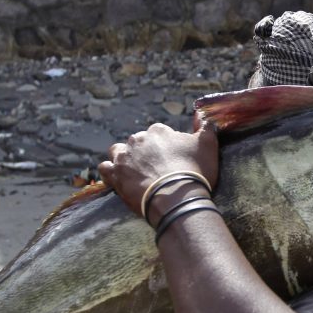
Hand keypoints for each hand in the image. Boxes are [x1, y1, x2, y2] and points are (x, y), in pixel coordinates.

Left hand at [99, 122, 218, 218]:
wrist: (177, 199)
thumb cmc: (194, 171)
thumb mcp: (208, 145)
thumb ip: (205, 127)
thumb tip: (202, 114)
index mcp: (158, 131)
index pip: (159, 134)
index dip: (166, 147)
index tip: (173, 160)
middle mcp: (138, 139)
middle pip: (139, 143)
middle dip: (146, 154)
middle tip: (158, 171)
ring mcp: (124, 157)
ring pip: (118, 152)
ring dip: (124, 159)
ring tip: (135, 172)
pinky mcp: (115, 175)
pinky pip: (105, 169)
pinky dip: (110, 172)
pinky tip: (117, 179)